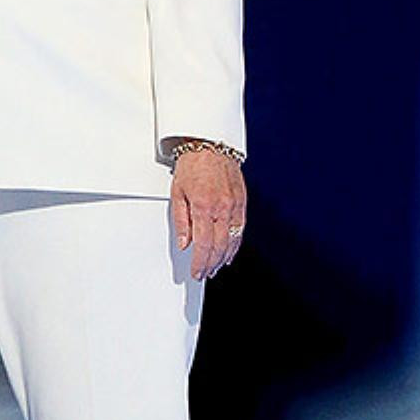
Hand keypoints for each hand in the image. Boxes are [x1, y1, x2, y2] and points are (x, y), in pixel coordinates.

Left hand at [170, 145, 245, 280]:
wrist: (210, 145)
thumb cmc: (192, 165)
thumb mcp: (177, 192)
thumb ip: (181, 221)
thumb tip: (184, 244)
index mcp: (203, 206)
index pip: (203, 244)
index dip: (200, 262)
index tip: (196, 272)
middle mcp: (222, 208)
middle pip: (219, 246)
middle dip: (211, 264)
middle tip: (204, 273)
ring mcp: (234, 206)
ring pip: (232, 240)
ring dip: (223, 258)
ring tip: (215, 268)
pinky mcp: (242, 202)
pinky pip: (240, 229)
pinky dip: (235, 244)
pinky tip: (229, 252)